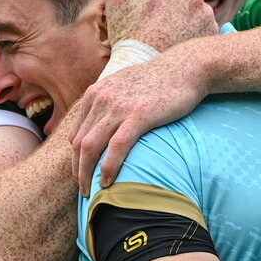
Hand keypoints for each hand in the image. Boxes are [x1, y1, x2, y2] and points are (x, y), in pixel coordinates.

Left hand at [71, 51, 207, 194]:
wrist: (185, 67)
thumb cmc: (158, 81)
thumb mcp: (123, 86)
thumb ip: (108, 103)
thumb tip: (101, 126)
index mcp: (95, 93)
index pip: (75, 134)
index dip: (75, 159)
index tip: (82, 175)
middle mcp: (101, 99)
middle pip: (78, 144)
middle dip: (77, 171)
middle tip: (83, 190)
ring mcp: (119, 106)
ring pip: (91, 147)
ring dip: (87, 174)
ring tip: (91, 192)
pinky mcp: (139, 114)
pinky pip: (117, 147)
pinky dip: (108, 167)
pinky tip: (107, 182)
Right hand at [97, 0, 217, 50]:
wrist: (140, 65)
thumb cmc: (126, 30)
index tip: (161, 4)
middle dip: (181, 4)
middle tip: (164, 23)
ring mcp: (205, 14)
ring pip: (201, 11)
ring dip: (191, 19)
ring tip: (173, 35)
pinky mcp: (212, 32)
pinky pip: (209, 28)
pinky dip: (199, 34)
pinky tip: (183, 43)